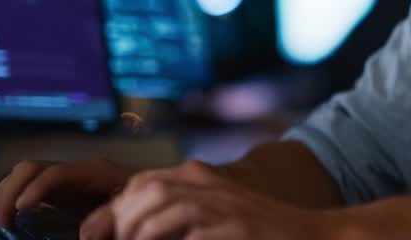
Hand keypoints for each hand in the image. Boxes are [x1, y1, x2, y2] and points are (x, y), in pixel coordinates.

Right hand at [0, 157, 137, 228]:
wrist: (154, 196)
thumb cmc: (144, 204)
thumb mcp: (129, 210)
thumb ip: (110, 221)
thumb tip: (85, 235)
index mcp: (94, 172)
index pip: (56, 173)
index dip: (36, 188)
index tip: (21, 210)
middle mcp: (75, 170)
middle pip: (31, 168)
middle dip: (11, 191)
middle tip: (5, 222)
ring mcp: (65, 177)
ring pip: (24, 174)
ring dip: (6, 194)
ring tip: (2, 223)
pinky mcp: (59, 190)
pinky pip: (26, 184)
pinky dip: (10, 197)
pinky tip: (7, 219)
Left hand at [79, 160, 342, 239]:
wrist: (314, 237)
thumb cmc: (257, 235)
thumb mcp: (211, 218)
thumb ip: (170, 221)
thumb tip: (114, 232)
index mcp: (196, 178)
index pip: (137, 186)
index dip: (110, 214)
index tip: (96, 237)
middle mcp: (205, 183)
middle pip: (143, 194)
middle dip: (122, 227)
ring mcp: (221, 204)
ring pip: (157, 214)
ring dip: (141, 238)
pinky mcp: (234, 227)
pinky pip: (188, 238)